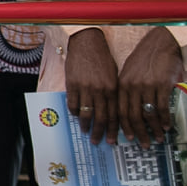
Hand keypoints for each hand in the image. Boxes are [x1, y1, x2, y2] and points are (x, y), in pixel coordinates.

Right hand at [63, 28, 120, 144]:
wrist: (87, 43)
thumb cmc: (102, 58)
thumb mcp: (113, 75)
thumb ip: (113, 93)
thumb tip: (113, 111)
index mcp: (113, 89)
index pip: (114, 115)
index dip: (113, 130)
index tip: (112, 140)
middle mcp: (100, 90)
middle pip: (100, 118)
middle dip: (100, 133)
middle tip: (98, 142)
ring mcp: (85, 88)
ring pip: (86, 114)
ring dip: (86, 126)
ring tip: (86, 132)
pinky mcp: (72, 84)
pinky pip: (73, 104)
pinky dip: (74, 112)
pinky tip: (76, 116)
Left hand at [118, 26, 184, 145]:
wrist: (161, 42)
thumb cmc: (146, 59)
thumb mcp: (130, 73)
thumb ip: (129, 91)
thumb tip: (133, 112)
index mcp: (121, 85)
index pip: (120, 111)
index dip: (124, 127)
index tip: (128, 138)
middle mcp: (132, 87)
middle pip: (133, 116)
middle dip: (139, 133)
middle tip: (145, 144)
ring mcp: (146, 86)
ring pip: (148, 114)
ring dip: (154, 129)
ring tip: (159, 138)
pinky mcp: (161, 84)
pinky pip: (162, 107)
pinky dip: (165, 119)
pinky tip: (167, 126)